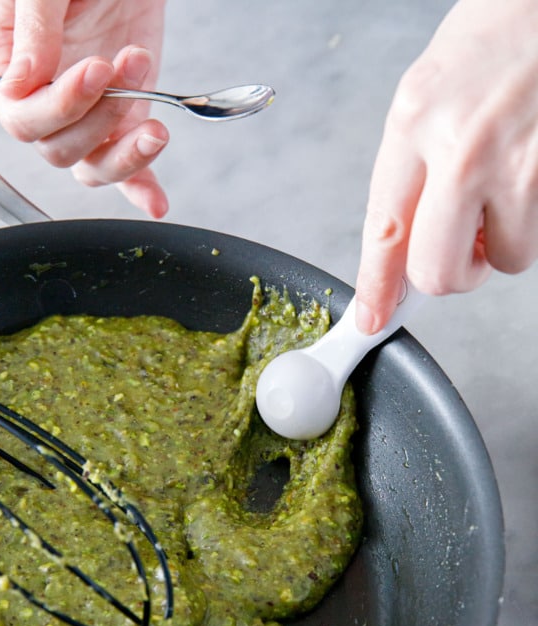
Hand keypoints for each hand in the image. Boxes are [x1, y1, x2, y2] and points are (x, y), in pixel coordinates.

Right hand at [0, 0, 169, 216]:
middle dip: (99, 118)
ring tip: (156, 126)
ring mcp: (84, 119)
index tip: (97, 68)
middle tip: (127, 66)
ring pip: (91, 167)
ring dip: (126, 154)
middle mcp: (42, 103)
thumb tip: (17, 85)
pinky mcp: (120, 126)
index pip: (21, 116)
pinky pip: (126, 171)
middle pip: (58, 148)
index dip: (60, 104)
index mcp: (7, 70)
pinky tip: (157, 203)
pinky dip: (141, 187)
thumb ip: (34, 29)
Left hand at [355, 0, 537, 332]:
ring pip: (501, 260)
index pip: (384, 231)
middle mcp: (463, 147)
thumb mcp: (428, 94)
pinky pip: (536, 240)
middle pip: (438, 272)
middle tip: (463, 246)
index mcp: (415, 121)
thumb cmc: (500, 40)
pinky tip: (531, 175)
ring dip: (503, 239)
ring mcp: (519, 164)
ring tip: (510, 182)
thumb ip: (410, 173)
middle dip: (451, 273)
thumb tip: (401, 246)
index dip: (377, 288)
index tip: (372, 318)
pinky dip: (532, 221)